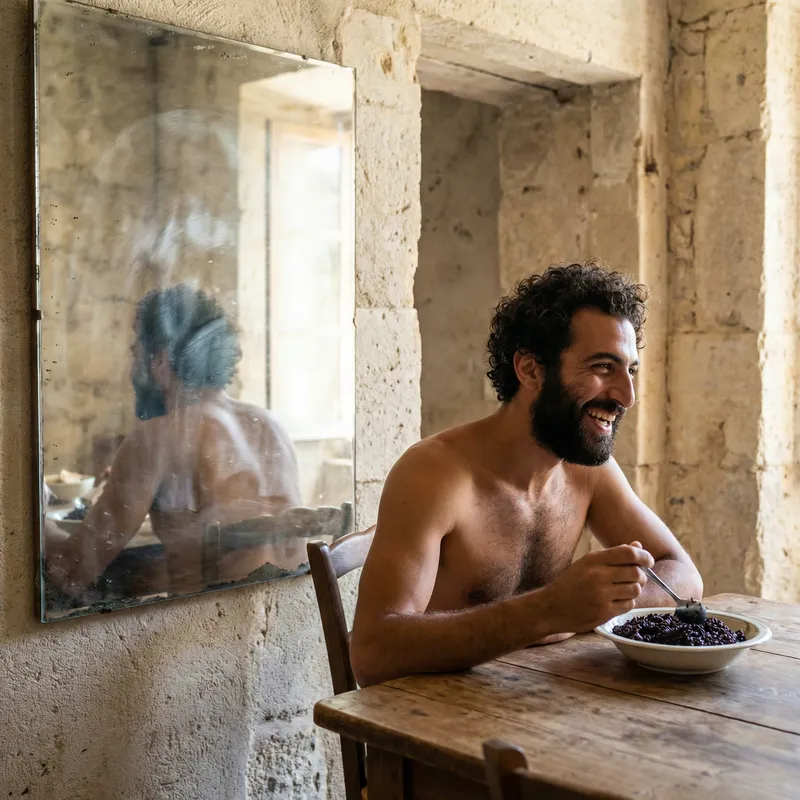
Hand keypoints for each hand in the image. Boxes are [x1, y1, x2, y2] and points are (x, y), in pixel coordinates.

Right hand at [538, 542, 653, 632]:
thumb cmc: (570, 583)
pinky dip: (627, 602)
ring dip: (634, 590)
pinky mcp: (604, 612)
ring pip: (635, 590)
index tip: (648, 561)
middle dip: (641, 575)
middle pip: (636, 573)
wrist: (551, 607)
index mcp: (593, 559)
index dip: (644, 557)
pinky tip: (615, 601)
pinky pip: (629, 605)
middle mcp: (598, 576)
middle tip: (635, 578)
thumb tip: (638, 546)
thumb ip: (613, 555)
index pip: (629, 553)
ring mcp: (602, 595)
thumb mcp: (587, 563)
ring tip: (623, 590)